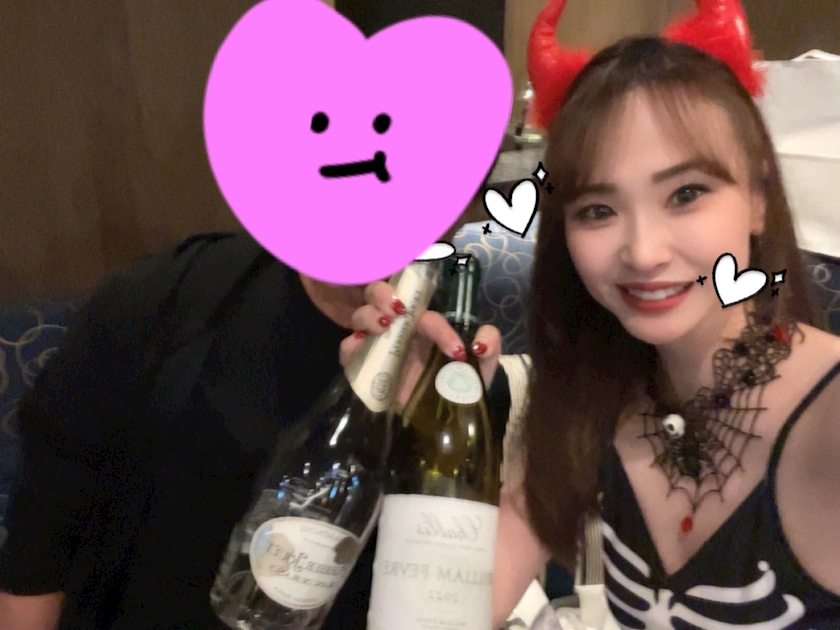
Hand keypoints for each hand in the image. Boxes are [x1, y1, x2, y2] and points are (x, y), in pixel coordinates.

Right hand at [339, 280, 501, 408]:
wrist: (439, 426)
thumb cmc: (458, 390)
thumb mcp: (481, 370)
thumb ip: (489, 348)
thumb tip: (480, 343)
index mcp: (426, 327)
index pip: (428, 315)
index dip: (440, 329)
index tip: (454, 351)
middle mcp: (399, 330)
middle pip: (381, 295)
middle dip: (384, 294)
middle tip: (397, 311)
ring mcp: (378, 347)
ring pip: (362, 315)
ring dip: (369, 314)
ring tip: (383, 326)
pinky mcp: (363, 368)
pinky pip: (348, 350)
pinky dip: (351, 345)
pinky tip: (362, 347)